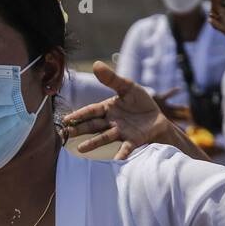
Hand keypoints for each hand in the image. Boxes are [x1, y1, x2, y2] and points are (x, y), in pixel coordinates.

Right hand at [62, 62, 206, 160]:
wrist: (158, 119)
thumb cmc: (140, 103)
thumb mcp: (128, 87)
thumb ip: (112, 79)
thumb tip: (95, 64)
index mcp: (108, 109)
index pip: (91, 111)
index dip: (79, 115)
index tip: (67, 119)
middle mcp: (111, 122)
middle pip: (93, 126)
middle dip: (80, 130)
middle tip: (66, 134)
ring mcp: (121, 133)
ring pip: (104, 138)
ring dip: (93, 143)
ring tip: (81, 149)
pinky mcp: (132, 141)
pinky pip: (125, 148)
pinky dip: (120, 155)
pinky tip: (115, 161)